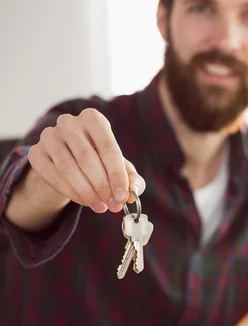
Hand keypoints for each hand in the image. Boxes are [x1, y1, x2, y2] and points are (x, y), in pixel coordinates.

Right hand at [28, 108, 145, 212]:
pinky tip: (85, 201)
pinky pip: (53, 176)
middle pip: (87, 158)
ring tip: (100, 207)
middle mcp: (69, 123)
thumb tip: (132, 193)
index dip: (117, 175)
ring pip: (68, 169)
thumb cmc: (101, 160)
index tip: (123, 196)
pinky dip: (71, 192)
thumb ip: (131, 178)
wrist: (70, 160)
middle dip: (102, 186)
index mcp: (93, 119)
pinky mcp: (36, 153)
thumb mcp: (119, 166)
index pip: (108, 148)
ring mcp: (49, 136)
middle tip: (113, 205)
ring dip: (87, 192)